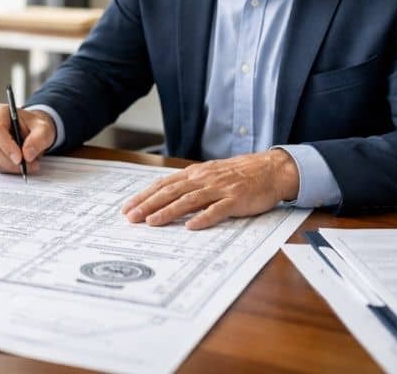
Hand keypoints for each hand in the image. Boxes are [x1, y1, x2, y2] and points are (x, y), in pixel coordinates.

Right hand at [0, 103, 56, 176]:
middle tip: (31, 165)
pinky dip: (10, 169)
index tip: (20, 158)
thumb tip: (27, 154)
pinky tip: (22, 165)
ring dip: (13, 167)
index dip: (6, 146)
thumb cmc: (35, 126)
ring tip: (30, 165)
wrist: (32, 131)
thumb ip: (39, 139)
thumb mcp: (44, 129)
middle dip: (12, 161)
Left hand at [120, 149, 299, 229]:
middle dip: (148, 205)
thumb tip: (164, 197)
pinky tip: (192, 226)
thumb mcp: (209, 174)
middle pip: (171, 192)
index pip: (163, 184)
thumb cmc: (237, 174)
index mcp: (194, 174)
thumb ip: (189, 185)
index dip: (144, 196)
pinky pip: (218, 210)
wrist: (269, 169)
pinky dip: (204, 218)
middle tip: (131, 218)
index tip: (127, 208)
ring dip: (169, 211)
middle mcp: (203, 179)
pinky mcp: (236, 199)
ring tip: (153, 222)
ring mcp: (219, 189)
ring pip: (189, 200)